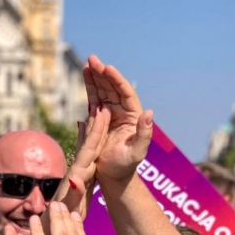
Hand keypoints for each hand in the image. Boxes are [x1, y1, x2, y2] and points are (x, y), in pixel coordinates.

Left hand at [59, 105, 110, 219]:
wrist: (50, 232)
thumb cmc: (60, 225)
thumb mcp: (69, 211)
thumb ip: (73, 195)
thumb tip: (75, 179)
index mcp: (76, 178)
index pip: (88, 152)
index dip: (96, 133)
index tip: (101, 114)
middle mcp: (75, 174)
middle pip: (88, 146)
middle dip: (96, 127)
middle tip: (102, 105)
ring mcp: (77, 176)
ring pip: (87, 150)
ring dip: (93, 132)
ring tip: (96, 113)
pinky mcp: (79, 181)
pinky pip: (86, 159)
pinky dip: (90, 146)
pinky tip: (89, 137)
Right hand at [83, 56, 153, 183]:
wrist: (113, 175)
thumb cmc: (126, 166)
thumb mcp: (137, 152)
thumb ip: (144, 134)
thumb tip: (149, 113)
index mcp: (133, 116)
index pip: (125, 93)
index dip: (117, 80)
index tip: (108, 68)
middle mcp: (123, 111)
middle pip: (113, 87)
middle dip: (103, 73)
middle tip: (92, 59)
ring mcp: (111, 113)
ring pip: (103, 90)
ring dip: (96, 76)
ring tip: (87, 64)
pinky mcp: (99, 117)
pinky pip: (94, 98)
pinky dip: (90, 86)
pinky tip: (85, 74)